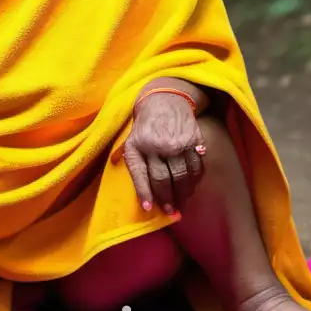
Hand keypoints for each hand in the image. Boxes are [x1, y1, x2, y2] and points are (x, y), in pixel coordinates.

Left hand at [122, 90, 204, 215]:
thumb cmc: (145, 124)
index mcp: (139, 146)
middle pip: (164, 179)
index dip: (145, 193)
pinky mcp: (194, 142)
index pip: (141, 174)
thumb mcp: (130, 137)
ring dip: (183, 193)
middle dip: (167, 199)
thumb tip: (114, 164)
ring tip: (181, 203)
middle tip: (170, 211)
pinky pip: (196, 166)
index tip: (149, 208)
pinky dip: (195, 180)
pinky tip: (191, 187)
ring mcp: (178, 145)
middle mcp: (158, 146)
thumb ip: (124, 153)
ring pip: (182, 176)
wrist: (166, 99)